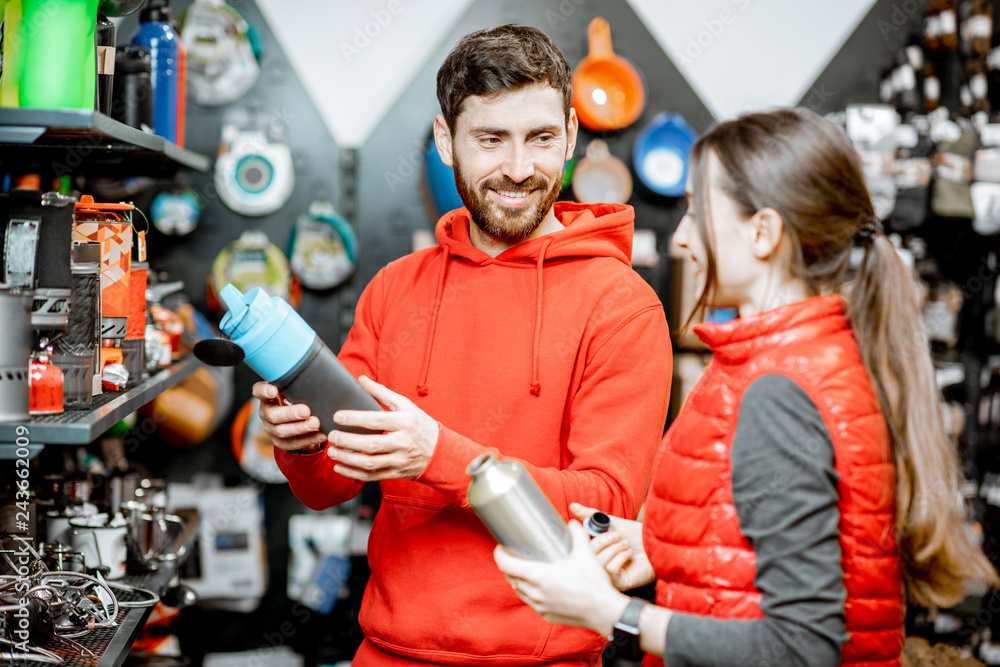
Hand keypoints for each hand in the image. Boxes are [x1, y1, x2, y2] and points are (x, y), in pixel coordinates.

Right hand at [251, 382, 326, 452]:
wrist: (298, 421)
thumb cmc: (297, 398)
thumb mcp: (294, 389)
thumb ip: (299, 383)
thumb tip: (318, 373)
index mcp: (267, 397)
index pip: (259, 391)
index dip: (264, 391)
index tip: (274, 390)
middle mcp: (266, 412)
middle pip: (273, 415)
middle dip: (290, 413)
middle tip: (306, 411)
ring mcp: (272, 429)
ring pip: (282, 431)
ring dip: (300, 428)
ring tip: (316, 423)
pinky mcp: (281, 442)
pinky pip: (294, 443)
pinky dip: (310, 439)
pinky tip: (322, 434)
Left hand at [326, 376, 439, 480]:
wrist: (439, 451)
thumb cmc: (419, 424)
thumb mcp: (405, 405)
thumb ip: (382, 392)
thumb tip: (361, 379)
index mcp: (405, 422)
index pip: (377, 420)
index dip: (355, 419)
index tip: (337, 416)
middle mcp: (402, 442)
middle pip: (371, 444)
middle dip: (347, 441)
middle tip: (331, 436)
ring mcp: (399, 460)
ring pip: (369, 463)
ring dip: (347, 459)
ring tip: (332, 451)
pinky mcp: (395, 473)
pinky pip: (371, 476)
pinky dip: (353, 473)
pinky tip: (339, 467)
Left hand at [493, 521, 630, 636]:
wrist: (604, 611)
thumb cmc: (593, 583)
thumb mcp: (585, 553)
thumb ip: (577, 534)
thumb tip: (572, 522)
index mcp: (539, 576)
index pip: (506, 565)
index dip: (499, 554)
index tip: (500, 547)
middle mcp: (535, 593)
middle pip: (510, 578)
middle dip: (509, 566)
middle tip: (514, 555)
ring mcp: (540, 606)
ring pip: (519, 591)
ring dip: (518, 580)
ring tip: (525, 570)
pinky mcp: (546, 615)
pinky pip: (531, 602)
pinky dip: (530, 593)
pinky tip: (539, 587)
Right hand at [571, 503, 654, 590]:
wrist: (657, 544)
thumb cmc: (637, 535)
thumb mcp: (612, 522)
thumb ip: (591, 515)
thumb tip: (572, 506)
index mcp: (594, 551)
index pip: (578, 546)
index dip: (583, 536)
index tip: (589, 529)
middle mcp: (599, 564)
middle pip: (586, 555)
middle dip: (602, 541)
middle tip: (617, 535)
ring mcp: (608, 574)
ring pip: (598, 562)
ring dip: (613, 549)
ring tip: (625, 544)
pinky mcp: (618, 582)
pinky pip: (610, 570)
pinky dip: (620, 558)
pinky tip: (629, 554)